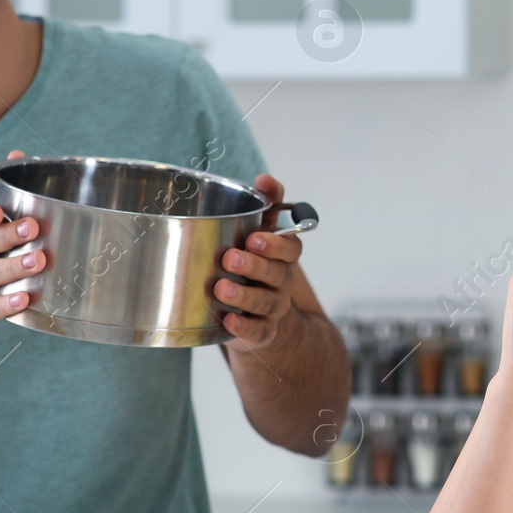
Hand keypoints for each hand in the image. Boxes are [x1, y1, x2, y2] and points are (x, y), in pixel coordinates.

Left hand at [213, 173, 301, 348]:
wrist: (256, 314)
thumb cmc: (254, 263)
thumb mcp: (259, 232)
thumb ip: (266, 205)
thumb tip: (264, 178)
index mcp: (283, 258)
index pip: (291, 249)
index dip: (275, 244)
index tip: (253, 237)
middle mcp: (282, 283)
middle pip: (278, 275)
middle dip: (255, 266)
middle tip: (230, 258)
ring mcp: (273, 309)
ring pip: (266, 303)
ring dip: (244, 296)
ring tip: (221, 289)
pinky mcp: (262, 333)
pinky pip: (258, 333)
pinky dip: (244, 328)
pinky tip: (228, 320)